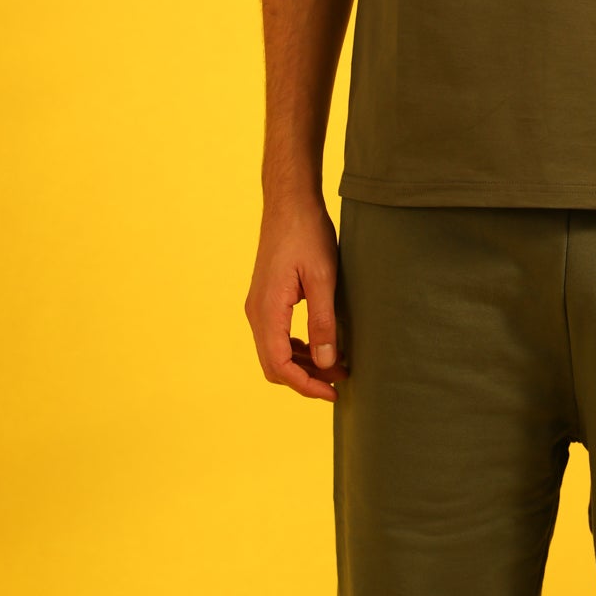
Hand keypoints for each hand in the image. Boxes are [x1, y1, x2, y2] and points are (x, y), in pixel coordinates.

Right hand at [245, 193, 348, 402]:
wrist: (289, 203)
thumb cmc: (307, 233)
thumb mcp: (323, 278)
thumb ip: (323, 322)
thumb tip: (327, 363)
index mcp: (267, 310)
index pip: (279, 366)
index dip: (305, 385)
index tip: (332, 392)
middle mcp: (256, 312)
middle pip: (274, 364)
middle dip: (306, 378)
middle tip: (339, 381)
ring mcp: (258, 305)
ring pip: (274, 351)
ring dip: (302, 363)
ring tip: (336, 365)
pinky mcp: (265, 298)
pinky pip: (276, 335)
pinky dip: (296, 348)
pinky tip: (320, 345)